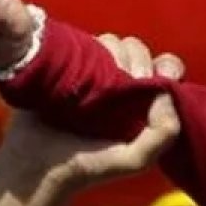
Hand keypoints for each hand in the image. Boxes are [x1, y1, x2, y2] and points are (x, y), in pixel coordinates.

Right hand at [0, 52, 183, 189]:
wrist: (38, 165)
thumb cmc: (90, 165)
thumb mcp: (137, 159)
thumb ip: (165, 132)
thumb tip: (166, 91)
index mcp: (143, 100)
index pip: (166, 67)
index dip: (165, 67)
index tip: (154, 81)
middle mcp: (122, 82)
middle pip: (138, 49)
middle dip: (136, 60)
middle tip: (123, 84)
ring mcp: (94, 71)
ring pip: (112, 41)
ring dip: (111, 52)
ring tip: (98, 81)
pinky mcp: (69, 64)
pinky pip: (83, 41)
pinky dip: (86, 47)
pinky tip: (79, 69)